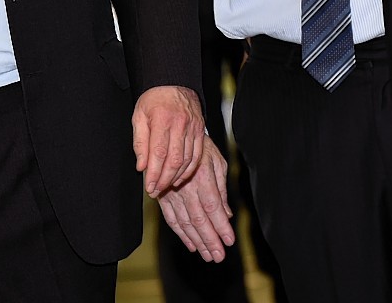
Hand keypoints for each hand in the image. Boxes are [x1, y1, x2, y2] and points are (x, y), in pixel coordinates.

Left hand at [133, 84, 204, 197]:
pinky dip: (189, 170)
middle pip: (174, 160)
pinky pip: (197, 155)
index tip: (149, 187)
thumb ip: (140, 143)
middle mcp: (180, 124)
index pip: (159, 153)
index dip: (154, 173)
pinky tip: (179, 177)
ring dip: (176, 177)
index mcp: (162, 119)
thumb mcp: (139, 117)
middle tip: (155, 191)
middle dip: (164, 180)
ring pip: (187, 160)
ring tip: (165, 186)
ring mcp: (193, 128)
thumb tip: (142, 166)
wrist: (173, 82)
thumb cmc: (153, 100)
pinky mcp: (200, 131)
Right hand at [157, 139, 234, 261]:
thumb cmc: (201, 148)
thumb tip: (227, 214)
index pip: (213, 207)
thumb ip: (222, 189)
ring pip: (185, 223)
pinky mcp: (162, 197)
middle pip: (199, 219)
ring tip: (208, 255)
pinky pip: (171, 219)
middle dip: (210, 240)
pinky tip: (191, 245)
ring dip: (197, 241)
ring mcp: (172, 193)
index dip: (221, 226)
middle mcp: (186, 187)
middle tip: (219, 256)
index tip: (229, 241)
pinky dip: (181, 234)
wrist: (175, 136)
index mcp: (202, 176)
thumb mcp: (217, 162)